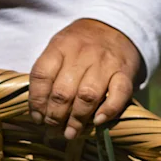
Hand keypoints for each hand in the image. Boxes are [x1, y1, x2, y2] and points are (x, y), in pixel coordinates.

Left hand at [29, 18, 141, 140]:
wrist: (116, 27)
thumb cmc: (81, 46)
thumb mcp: (60, 48)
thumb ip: (49, 74)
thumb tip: (39, 112)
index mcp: (61, 46)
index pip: (41, 76)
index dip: (36, 101)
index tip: (38, 118)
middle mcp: (82, 53)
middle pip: (63, 91)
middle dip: (55, 116)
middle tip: (53, 129)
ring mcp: (105, 62)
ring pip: (87, 96)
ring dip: (77, 119)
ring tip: (71, 133)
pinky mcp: (125, 72)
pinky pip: (118, 94)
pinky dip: (108, 110)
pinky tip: (98, 121)